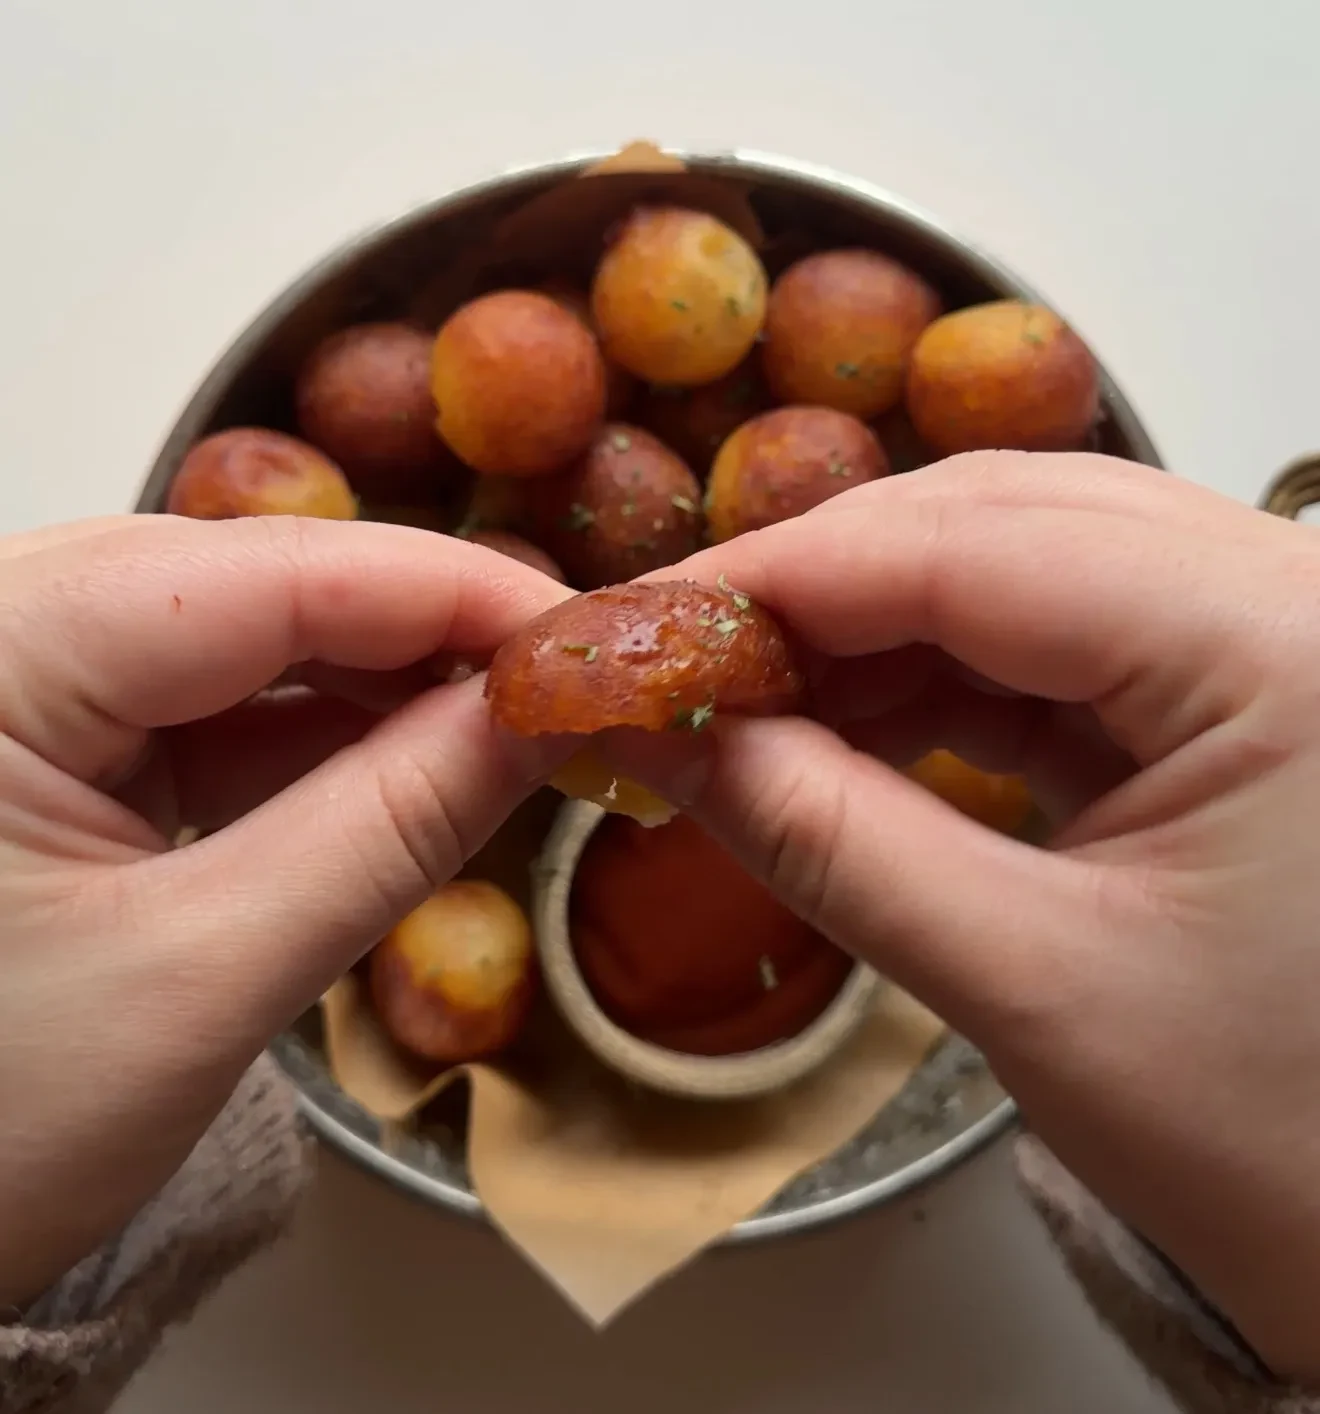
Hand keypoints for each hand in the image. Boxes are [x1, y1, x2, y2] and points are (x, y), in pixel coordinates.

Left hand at [0, 512, 568, 1308]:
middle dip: (425, 639)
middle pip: (260, 583)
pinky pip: (208, 704)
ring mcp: (17, 679)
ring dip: (381, 690)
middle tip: (563, 696)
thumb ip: (391, 829)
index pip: (272, 570)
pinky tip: (408, 766)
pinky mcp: (43, 737)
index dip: (455, 592)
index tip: (590, 638)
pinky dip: (317, 739)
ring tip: (505, 737)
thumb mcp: (203, 979)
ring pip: (243, 638)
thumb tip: (547, 717)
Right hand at [612, 453, 1319, 1380]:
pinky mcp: (1238, 696)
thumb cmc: (1283, 1147)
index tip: (643, 620)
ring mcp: (1272, 640)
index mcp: (1288, 648)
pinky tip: (841, 724)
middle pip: (1002, 524)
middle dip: (822, 591)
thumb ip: (825, 839)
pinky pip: (1056, 646)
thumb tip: (658, 735)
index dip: (783, 574)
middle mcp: (1297, 600)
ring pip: (1023, 572)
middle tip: (685, 661)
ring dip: (870, 635)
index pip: (979, 546)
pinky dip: (935, 681)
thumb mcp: (1030, 989)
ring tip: (746, 707)